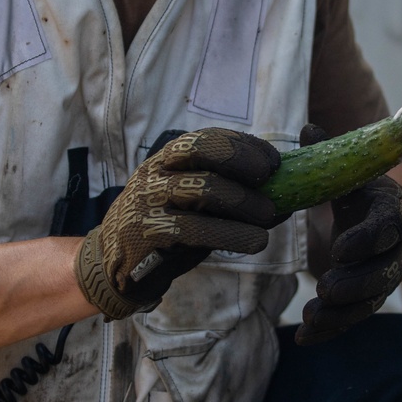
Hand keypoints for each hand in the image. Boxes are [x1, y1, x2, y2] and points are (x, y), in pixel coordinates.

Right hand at [74, 128, 280, 319]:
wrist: (115, 264)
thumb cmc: (166, 230)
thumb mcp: (194, 205)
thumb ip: (231, 196)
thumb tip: (287, 196)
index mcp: (168, 159)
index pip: (208, 138)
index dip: (245, 146)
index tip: (274, 162)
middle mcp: (157, 172)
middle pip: (202, 149)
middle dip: (243, 161)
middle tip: (273, 181)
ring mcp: (148, 200)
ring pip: (202, 188)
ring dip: (244, 202)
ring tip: (268, 217)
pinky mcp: (146, 233)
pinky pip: (194, 229)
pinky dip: (232, 234)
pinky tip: (255, 242)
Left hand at [296, 123, 401, 345]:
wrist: (376, 215)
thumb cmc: (359, 190)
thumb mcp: (347, 173)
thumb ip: (329, 154)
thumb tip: (309, 128)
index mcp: (391, 212)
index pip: (386, 229)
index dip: (366, 241)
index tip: (340, 250)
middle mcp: (395, 249)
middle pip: (383, 273)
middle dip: (356, 285)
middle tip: (326, 289)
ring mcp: (384, 276)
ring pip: (370, 302)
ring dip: (342, 314)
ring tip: (311, 317)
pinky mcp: (369, 298)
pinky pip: (353, 318)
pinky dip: (331, 330)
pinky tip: (305, 339)